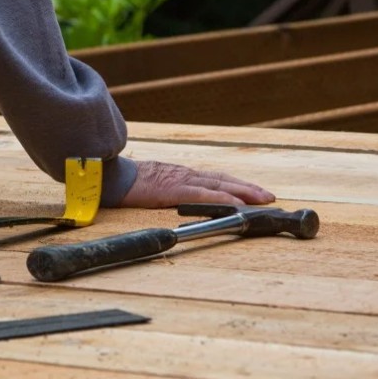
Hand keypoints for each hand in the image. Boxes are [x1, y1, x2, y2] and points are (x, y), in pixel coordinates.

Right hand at [118, 160, 275, 207]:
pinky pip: (204, 195)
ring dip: (243, 191)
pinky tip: (237, 204)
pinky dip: (223, 198)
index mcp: (181, 175)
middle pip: (223, 180)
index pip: (215, 179)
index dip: (235, 185)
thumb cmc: (126, 184)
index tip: (254, 192)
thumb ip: (166, 192)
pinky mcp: (174, 189)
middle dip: (248, 188)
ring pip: (219, 185)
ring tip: (262, 199)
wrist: (108, 176)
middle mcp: (186, 174)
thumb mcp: (152, 187)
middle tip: (269, 197)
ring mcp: (181, 180)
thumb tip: (172, 200)